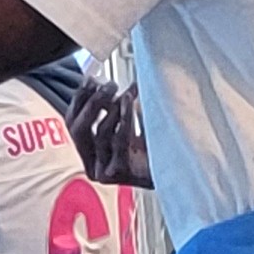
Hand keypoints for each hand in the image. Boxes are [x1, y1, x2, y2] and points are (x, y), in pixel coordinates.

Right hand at [66, 71, 149, 188]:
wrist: (180, 170)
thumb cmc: (158, 150)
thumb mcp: (129, 124)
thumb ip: (114, 107)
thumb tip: (105, 81)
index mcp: (90, 154)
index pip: (72, 124)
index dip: (79, 100)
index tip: (91, 80)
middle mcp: (92, 166)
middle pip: (77, 130)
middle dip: (91, 103)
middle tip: (107, 86)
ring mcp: (103, 172)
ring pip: (100, 132)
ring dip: (113, 108)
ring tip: (127, 94)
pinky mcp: (119, 173)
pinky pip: (119, 138)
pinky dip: (125, 116)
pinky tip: (132, 104)